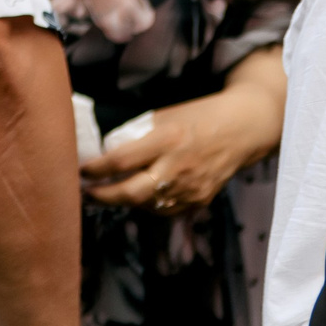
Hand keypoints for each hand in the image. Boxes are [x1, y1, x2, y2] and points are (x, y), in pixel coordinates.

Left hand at [81, 82, 279, 213]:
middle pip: (131, 193)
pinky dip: (146, 205)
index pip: (121, 161)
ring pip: (146, 205)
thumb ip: (136, 133)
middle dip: (102, 196)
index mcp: (167, 139)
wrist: (244, 129)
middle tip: (84, 192)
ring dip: (122, 202)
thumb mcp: (164, 116)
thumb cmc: (198, 116)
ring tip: (103, 195)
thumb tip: (101, 145)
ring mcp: (191, 188)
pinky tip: (134, 197)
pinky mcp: (200, 200)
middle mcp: (178, 167)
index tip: (80, 169)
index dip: (95, 169)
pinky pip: (165, 209)